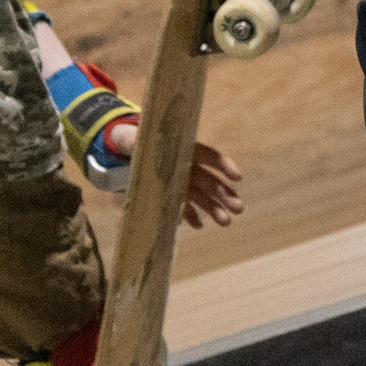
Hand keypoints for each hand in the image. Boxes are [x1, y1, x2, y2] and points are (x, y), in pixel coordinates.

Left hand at [97, 126, 243, 226]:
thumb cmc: (133, 143)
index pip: (208, 155)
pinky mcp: (172, 197)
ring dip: (214, 209)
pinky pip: (185, 207)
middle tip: (239, 208)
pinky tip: (198, 226)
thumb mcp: (132, 139)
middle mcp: (186, 167)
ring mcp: (181, 183)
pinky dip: (192, 216)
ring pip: (202, 196)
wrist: (127, 154)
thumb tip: (128, 142)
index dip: (223, 165)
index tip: (237, 176)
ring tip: (226, 223)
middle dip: (224, 194)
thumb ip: (133, 142)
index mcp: (182, 149)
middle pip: (209, 180)